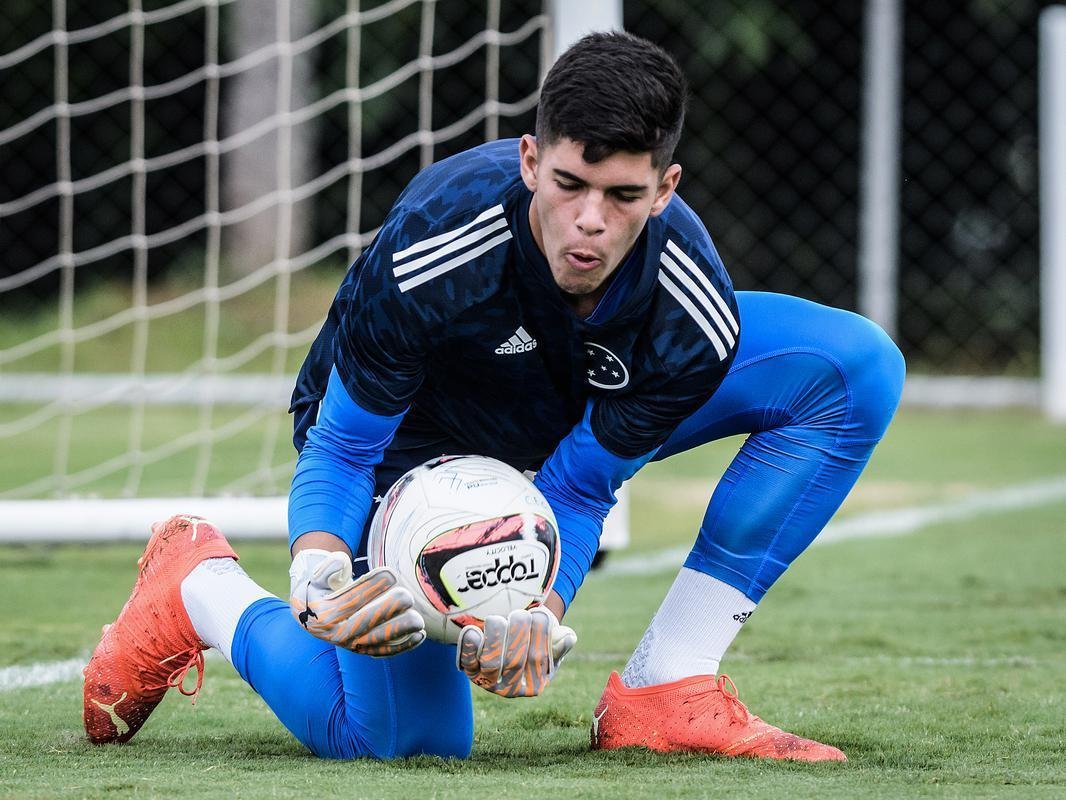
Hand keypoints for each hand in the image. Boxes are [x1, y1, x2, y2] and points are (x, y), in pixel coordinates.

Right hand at [288, 549, 424, 655]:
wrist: (310, 616)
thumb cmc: (319, 590)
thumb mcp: (316, 576)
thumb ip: (328, 566)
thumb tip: (341, 561)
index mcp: (325, 613)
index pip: (353, 599)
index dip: (374, 585)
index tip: (391, 574)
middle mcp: (337, 633)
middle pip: (369, 621)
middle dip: (391, 608)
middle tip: (407, 596)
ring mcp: (351, 644)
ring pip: (379, 640)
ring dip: (401, 631)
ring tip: (418, 620)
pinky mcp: (362, 651)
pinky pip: (384, 651)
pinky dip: (403, 646)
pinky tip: (419, 636)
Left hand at [456, 606, 576, 696]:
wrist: (504, 643)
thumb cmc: (532, 641)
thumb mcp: (550, 642)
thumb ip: (560, 641)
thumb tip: (570, 637)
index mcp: (535, 683)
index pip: (539, 659)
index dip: (540, 635)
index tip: (540, 613)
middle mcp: (511, 688)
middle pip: (515, 662)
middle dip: (518, 634)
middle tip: (520, 613)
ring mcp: (488, 681)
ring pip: (491, 663)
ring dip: (495, 638)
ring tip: (498, 618)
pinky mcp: (470, 671)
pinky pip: (467, 661)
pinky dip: (468, 646)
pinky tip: (472, 630)